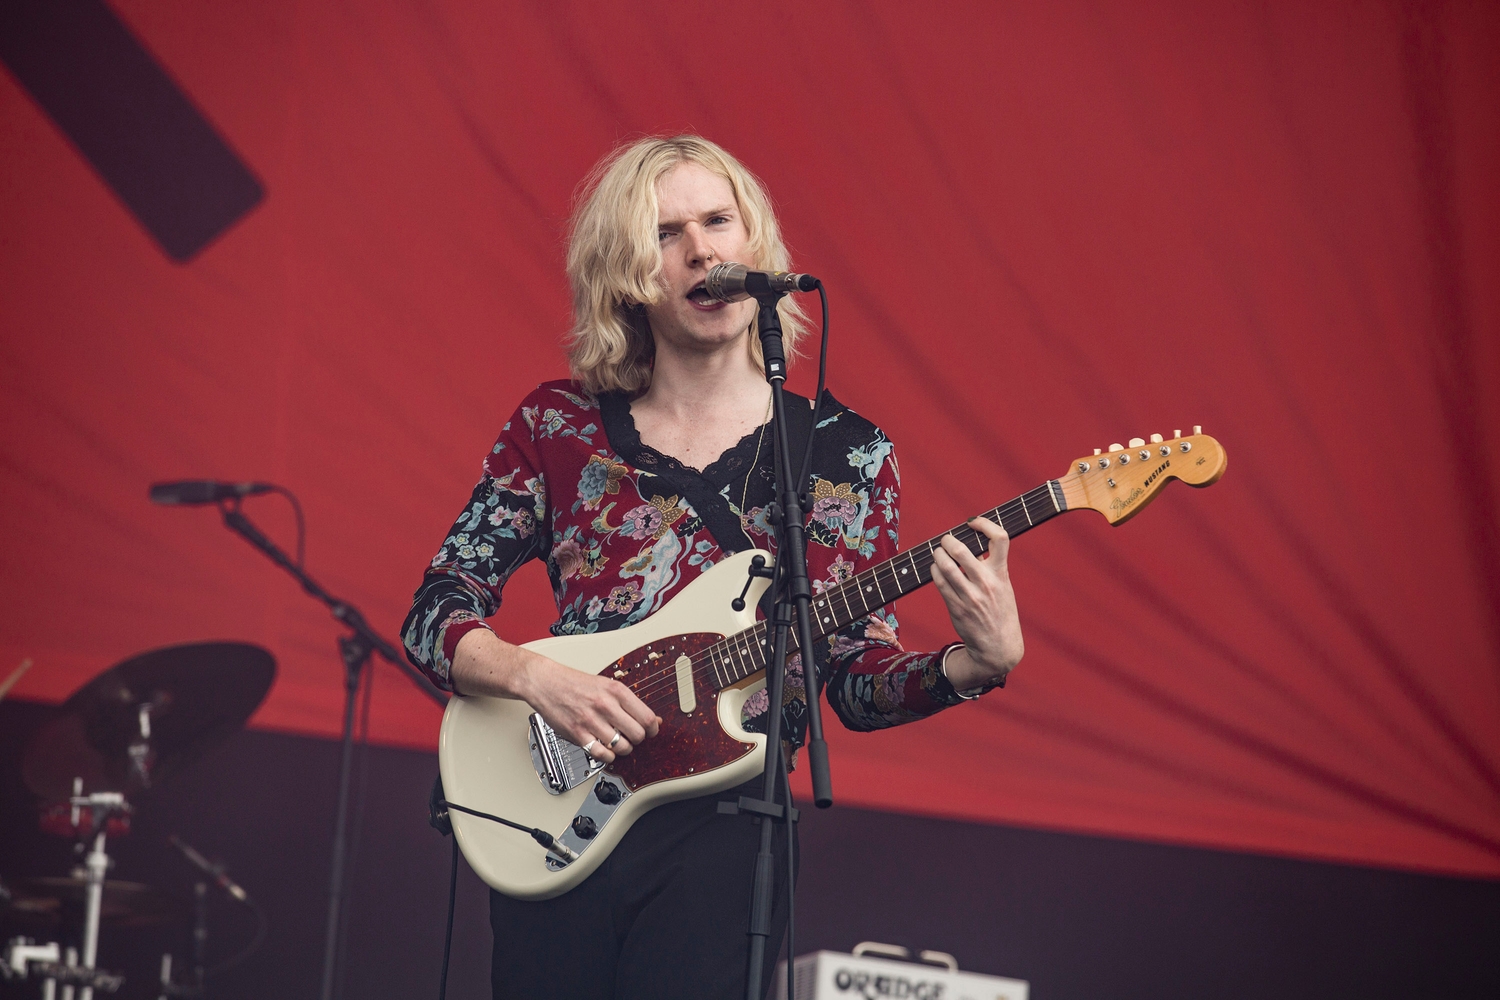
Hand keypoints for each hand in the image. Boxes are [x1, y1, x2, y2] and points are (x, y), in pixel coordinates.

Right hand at [521, 656, 661, 764]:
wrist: (546, 683)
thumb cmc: (575, 683)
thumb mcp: (607, 685)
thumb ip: (629, 703)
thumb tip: (653, 719)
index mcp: (616, 691)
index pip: (646, 717)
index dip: (653, 729)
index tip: (651, 731)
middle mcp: (605, 705)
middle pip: (637, 735)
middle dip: (638, 739)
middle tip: (632, 736)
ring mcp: (591, 721)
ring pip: (621, 747)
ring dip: (623, 748)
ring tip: (617, 742)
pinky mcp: (577, 734)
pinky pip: (602, 754)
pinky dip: (608, 755)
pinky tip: (605, 748)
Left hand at [930, 517, 1023, 689]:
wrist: (998, 645)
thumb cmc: (1000, 611)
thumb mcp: (1004, 586)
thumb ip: (991, 566)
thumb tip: (968, 542)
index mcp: (1001, 574)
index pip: (1000, 538)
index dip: (985, 523)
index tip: (972, 523)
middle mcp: (986, 583)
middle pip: (961, 550)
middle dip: (948, 541)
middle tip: (945, 541)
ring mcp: (970, 595)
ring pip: (945, 565)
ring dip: (937, 555)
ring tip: (937, 554)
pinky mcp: (956, 607)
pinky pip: (939, 582)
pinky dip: (934, 571)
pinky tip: (936, 570)